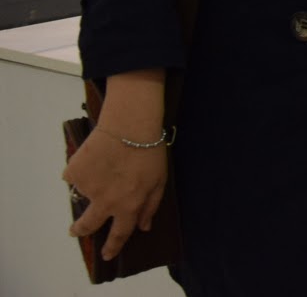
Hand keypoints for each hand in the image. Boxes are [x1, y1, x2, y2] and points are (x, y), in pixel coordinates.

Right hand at [63, 127, 168, 260]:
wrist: (129, 125)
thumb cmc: (150, 150)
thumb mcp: (159, 180)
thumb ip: (151, 205)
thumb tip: (144, 227)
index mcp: (128, 205)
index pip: (119, 233)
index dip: (112, 246)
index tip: (106, 255)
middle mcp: (105, 202)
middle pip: (88, 225)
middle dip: (81, 230)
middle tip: (76, 230)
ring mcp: (87, 188)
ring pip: (83, 193)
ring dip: (91, 184)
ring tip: (106, 163)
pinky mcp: (74, 173)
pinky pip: (74, 176)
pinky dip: (81, 168)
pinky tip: (95, 155)